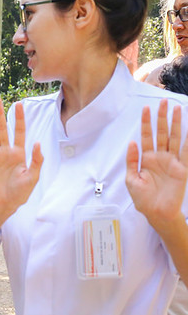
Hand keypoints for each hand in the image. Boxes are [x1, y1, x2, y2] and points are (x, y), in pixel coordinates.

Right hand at [0, 96, 42, 218]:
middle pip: (3, 128)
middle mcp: (6, 151)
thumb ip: (36, 160)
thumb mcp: (33, 177)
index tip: (19, 104)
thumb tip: (37, 143)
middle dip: (0, 113)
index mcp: (19, 153)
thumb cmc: (20, 193)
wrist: (4, 205)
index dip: (19, 118)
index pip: (19, 131)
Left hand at [126, 100, 187, 226]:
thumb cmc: (143, 198)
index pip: (146, 136)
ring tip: (176, 109)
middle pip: (162, 133)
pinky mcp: (182, 169)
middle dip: (162, 118)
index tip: (146, 109)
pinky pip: (186, 153)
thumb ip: (132, 161)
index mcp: (147, 158)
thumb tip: (132, 142)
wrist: (156, 212)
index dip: (146, 123)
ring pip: (175, 138)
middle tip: (163, 102)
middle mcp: (160, 157)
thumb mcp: (131, 179)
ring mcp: (172, 162)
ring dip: (175, 124)